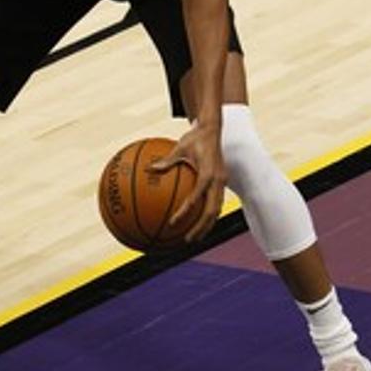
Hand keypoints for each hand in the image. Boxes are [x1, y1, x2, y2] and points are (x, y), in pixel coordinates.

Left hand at [151, 122, 227, 242]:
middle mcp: (218, 180)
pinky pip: (215, 202)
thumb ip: (167, 160)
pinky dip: (208, 214)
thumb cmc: (194, 137)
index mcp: (208, 173)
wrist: (213, 130)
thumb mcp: (180, 147)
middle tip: (187, 240)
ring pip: (216, 210)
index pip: (196, 197)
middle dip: (201, 227)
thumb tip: (149, 169)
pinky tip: (197, 221)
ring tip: (194, 237)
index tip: (173, 223)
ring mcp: (222, 183)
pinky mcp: (222, 183)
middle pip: (212, 211)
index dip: (185, 212)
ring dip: (207, 225)